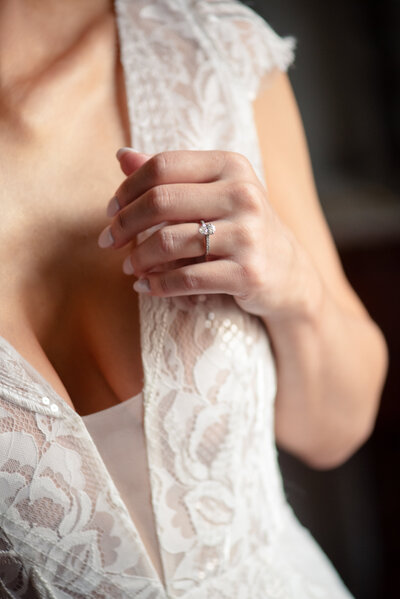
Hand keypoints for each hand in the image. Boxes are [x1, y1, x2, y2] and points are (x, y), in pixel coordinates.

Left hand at [98, 148, 313, 319]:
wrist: (288, 270)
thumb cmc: (241, 226)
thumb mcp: (213, 192)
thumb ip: (170, 175)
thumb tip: (122, 156)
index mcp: (231, 165)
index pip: (163, 166)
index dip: (127, 188)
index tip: (110, 210)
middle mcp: (243, 194)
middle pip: (161, 201)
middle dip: (124, 223)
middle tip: (109, 241)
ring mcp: (248, 234)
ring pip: (170, 241)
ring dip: (139, 258)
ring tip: (129, 266)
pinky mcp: (247, 273)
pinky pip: (187, 279)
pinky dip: (158, 285)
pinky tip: (145, 286)